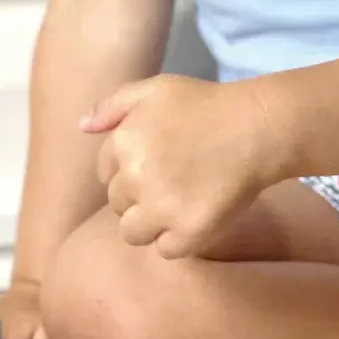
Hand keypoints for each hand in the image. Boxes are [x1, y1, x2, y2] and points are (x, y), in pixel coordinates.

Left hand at [80, 74, 282, 259]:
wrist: (256, 128)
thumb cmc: (207, 104)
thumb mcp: (156, 89)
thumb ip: (113, 105)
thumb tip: (81, 126)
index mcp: (122, 143)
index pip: (104, 172)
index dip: (127, 169)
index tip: (154, 164)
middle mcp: (134, 178)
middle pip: (117, 203)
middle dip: (137, 195)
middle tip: (171, 182)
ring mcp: (160, 208)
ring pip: (132, 233)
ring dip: (149, 223)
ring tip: (177, 206)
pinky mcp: (188, 232)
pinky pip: (165, 250)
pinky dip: (177, 240)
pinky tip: (194, 218)